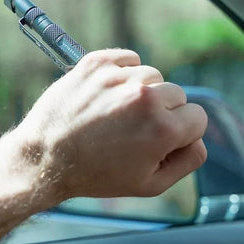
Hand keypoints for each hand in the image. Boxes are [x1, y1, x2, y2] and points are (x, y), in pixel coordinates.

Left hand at [17, 49, 206, 200]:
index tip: (158, 138)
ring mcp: (118, 76)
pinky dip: (124, 71)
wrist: (46, 156)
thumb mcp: (149, 184)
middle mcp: (144, 97)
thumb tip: (195, 136)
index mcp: (162, 129)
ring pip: (152, 76)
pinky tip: (110, 91)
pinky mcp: (96, 63)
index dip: (180, 131)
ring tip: (116, 111)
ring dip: (141, 91)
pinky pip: (129, 58)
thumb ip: (187, 160)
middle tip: (132, 127)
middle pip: (176, 94)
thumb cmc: (95, 174)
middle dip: (162, 112)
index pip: (197, 116)